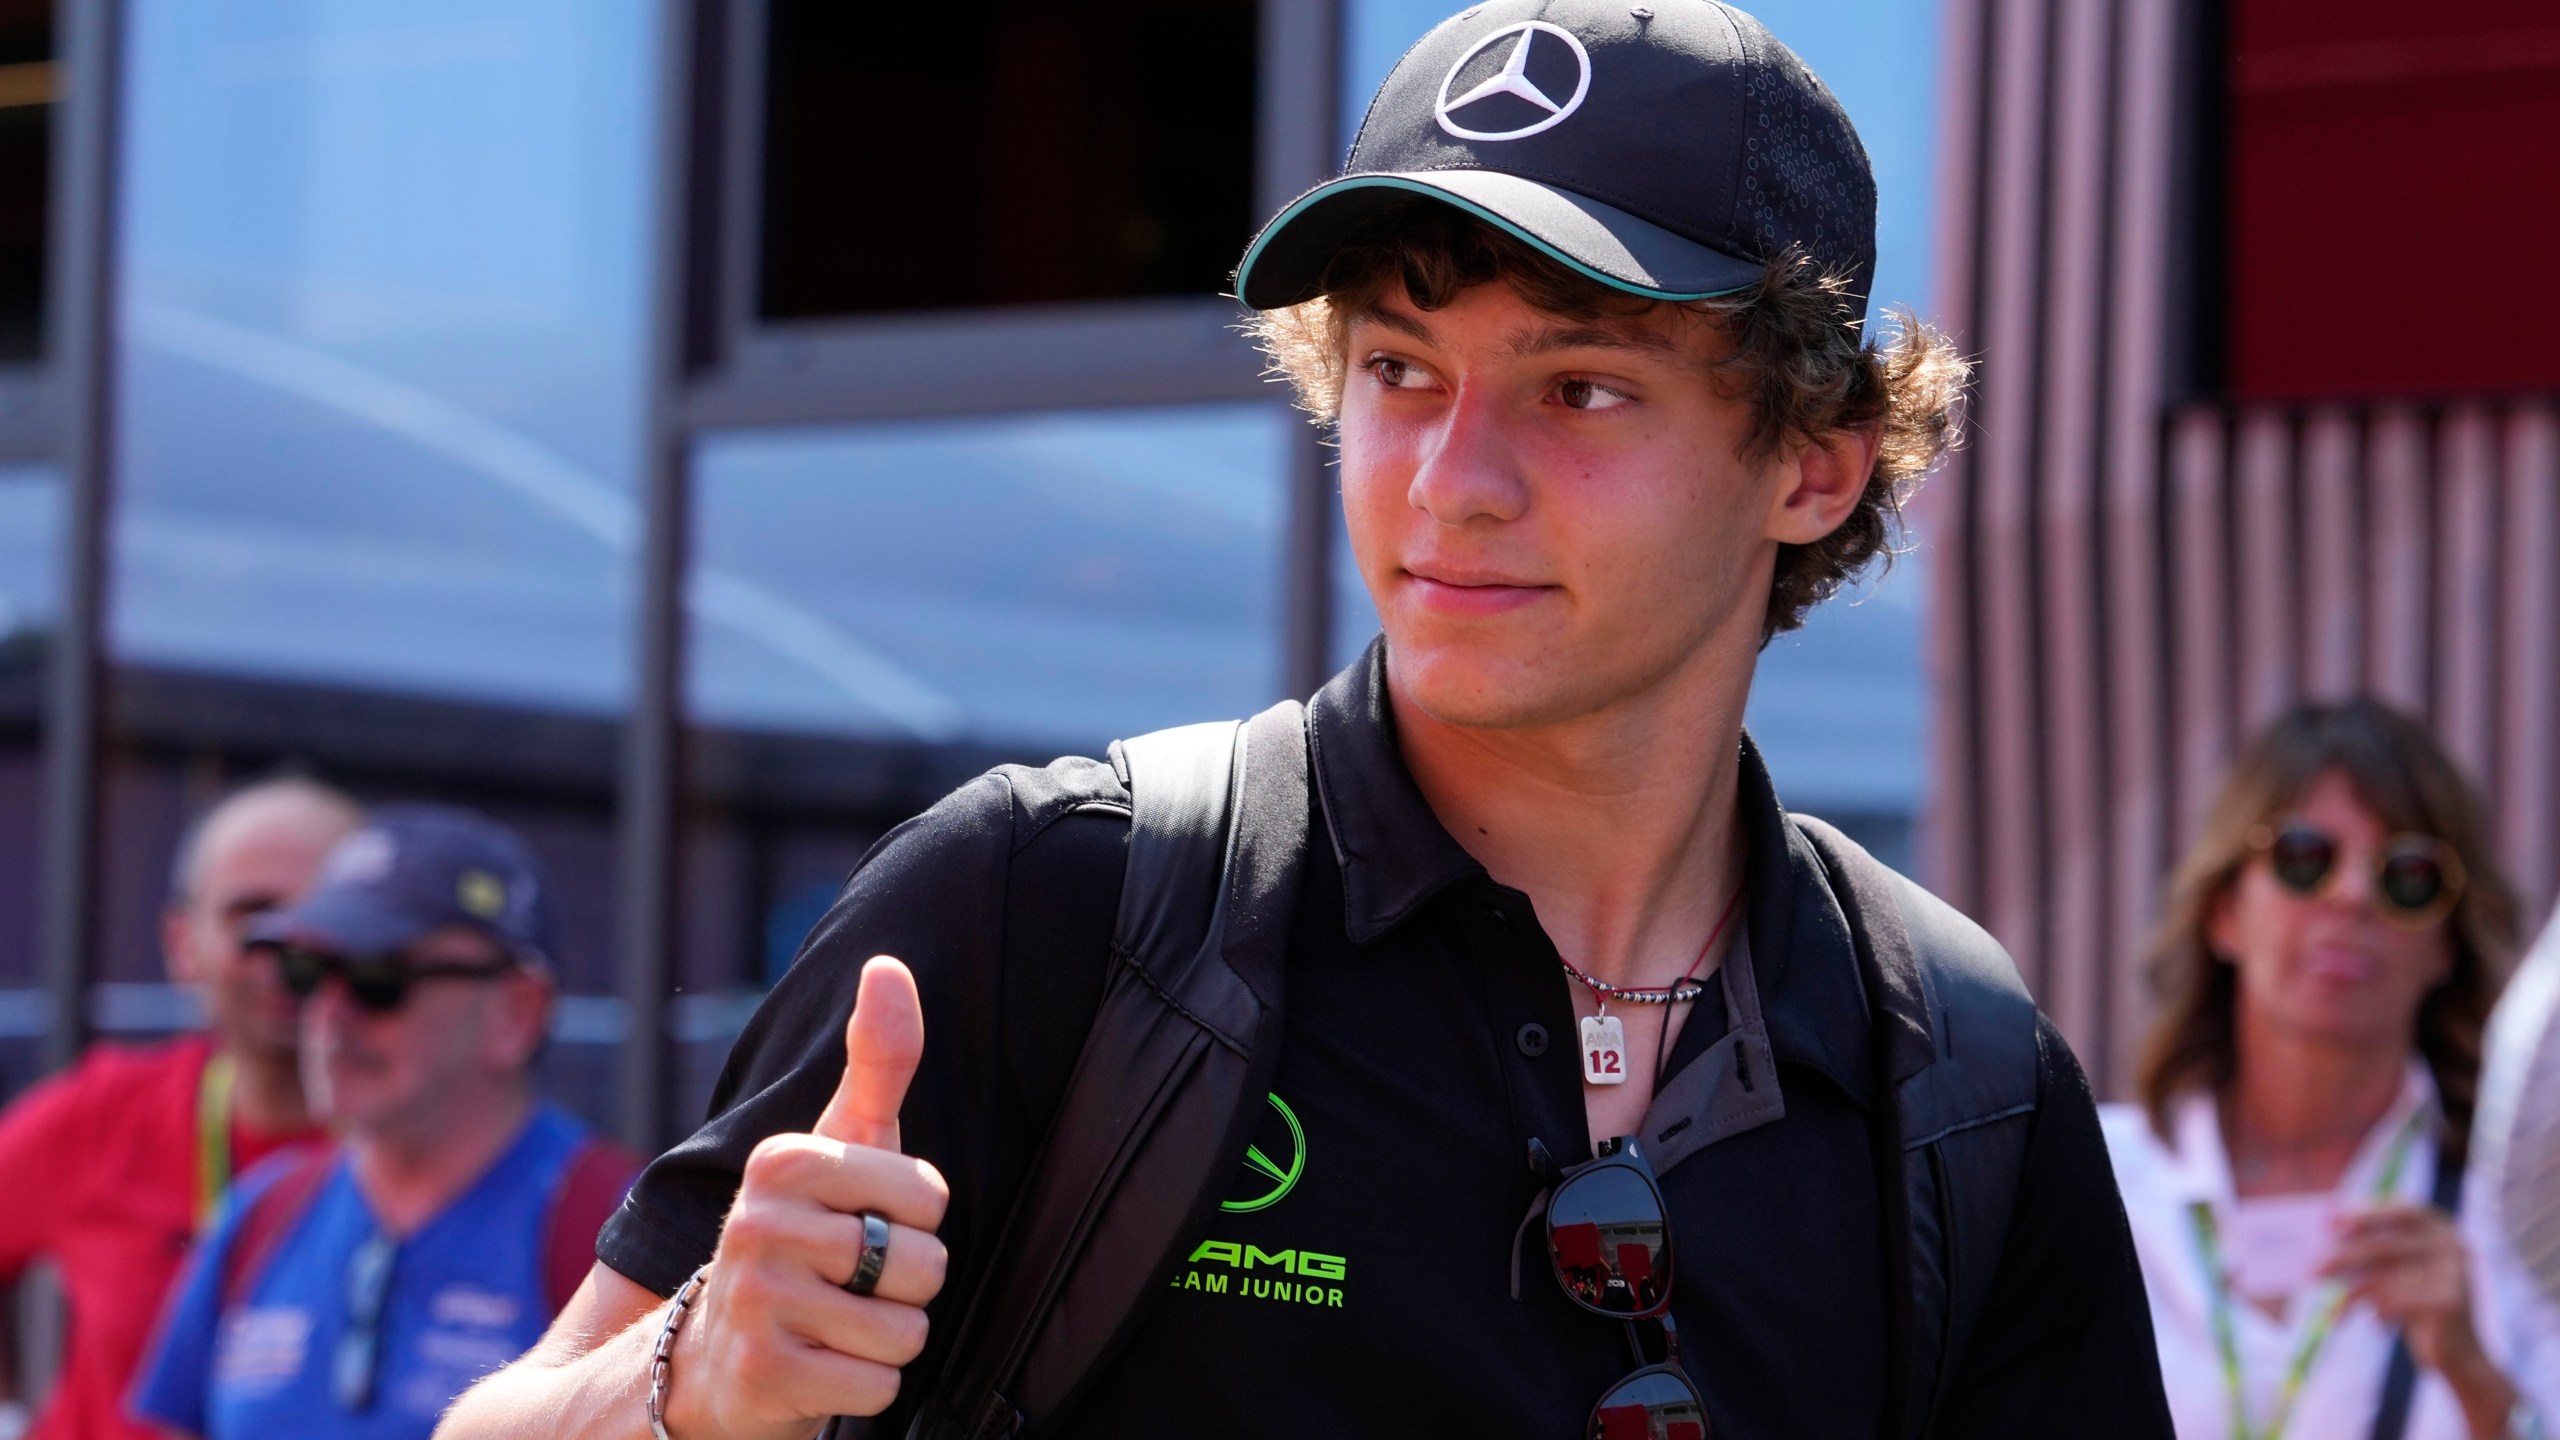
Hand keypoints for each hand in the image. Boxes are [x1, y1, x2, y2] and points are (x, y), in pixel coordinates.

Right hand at [665, 957, 950, 1439]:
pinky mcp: (761, 1376)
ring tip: (832, 1326)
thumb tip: (887, 965)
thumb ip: (878, 1058)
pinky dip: (863, 1387)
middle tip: (845, 1285)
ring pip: (906, 1330)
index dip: (913, 1222)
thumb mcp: (840, 1144)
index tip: (859, 1225)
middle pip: (924, 1266)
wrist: (705, 1359)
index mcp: (783, 1159)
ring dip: (884, 1340)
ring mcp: (755, 1302)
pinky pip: (879, 1384)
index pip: (931, 1197)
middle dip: (903, 1287)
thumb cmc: (800, 1237)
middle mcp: (757, 1223)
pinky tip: (818, 1369)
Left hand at [2324, 1204, 2518, 1434]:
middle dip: (2343, 1260)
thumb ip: (2373, 1249)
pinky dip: (2378, 1314)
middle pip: (2384, 1247)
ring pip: (2384, 1278)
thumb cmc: (2418, 1306)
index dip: (2366, 1215)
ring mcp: (2455, 1273)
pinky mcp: (2450, 1301)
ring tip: (2337, 1311)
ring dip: (2354, 1296)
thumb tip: (2324, 1227)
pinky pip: (2395, 1302)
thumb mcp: (2397, 1273)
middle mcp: (2453, 1246)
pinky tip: (2380, 1326)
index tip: (2329, 1223)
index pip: (2403, 1211)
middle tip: (2311, 1272)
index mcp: (2443, 1230)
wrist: (2459, 1356)